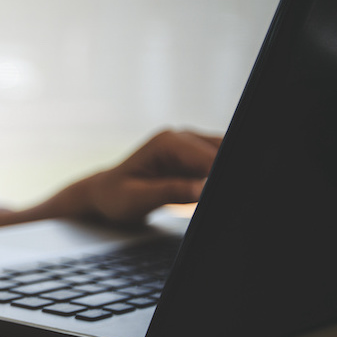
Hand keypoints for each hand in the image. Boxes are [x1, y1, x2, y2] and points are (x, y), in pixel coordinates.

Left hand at [85, 130, 221, 222]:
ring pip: (224, 155)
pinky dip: (220, 178)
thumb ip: (170, 192)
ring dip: (224, 175)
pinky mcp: (194, 159)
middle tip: (230, 198)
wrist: (106, 195)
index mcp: (166, 143)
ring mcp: (189, 146)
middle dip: (228, 172)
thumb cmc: (116, 197)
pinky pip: (218, 164)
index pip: (207, 156)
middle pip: (222, 151)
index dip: (221, 173)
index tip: (229, 191)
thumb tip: (201, 189)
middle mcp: (180, 138)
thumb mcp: (138, 199)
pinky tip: (214, 193)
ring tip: (225, 197)